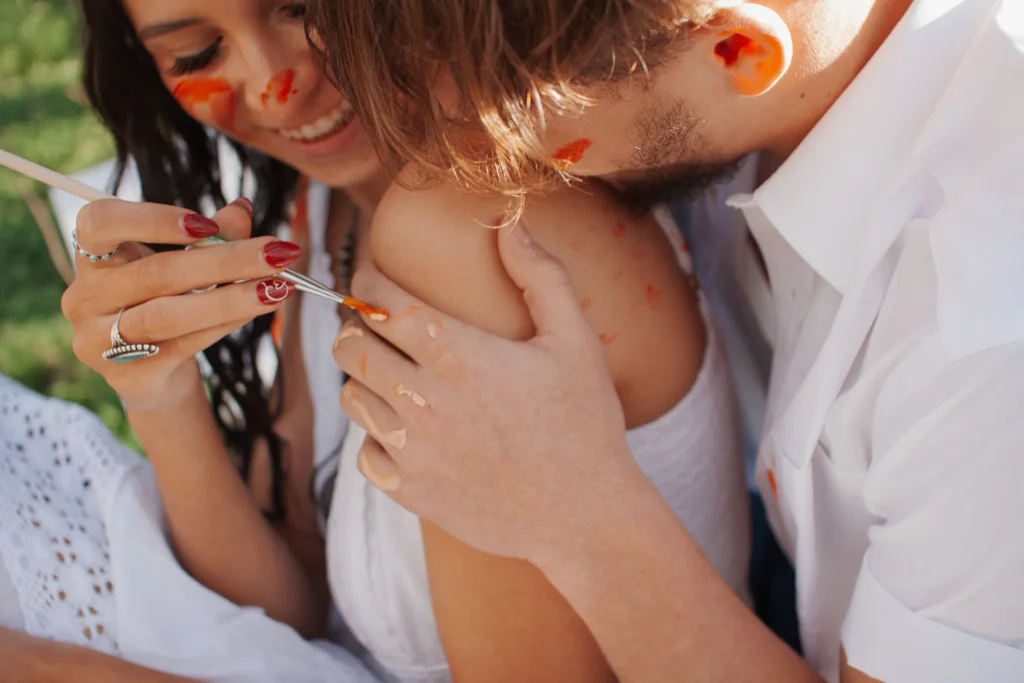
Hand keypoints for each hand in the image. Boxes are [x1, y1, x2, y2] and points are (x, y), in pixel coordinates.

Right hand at [61, 198, 301, 411]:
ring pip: (169, 315)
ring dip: (232, 299)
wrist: (152, 375)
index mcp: (92, 257)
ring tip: (278, 287)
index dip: (152, 219)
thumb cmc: (165, 303)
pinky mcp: (126, 374)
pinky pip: (184, 344)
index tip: (208, 225)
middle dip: (225, 260)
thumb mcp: (180, 263)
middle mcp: (85, 297)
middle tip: (277, 253)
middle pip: (156, 273)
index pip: (101, 222)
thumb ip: (208, 236)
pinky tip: (259, 309)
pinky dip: (226, 324)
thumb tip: (241, 208)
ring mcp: (98, 340)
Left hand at [334, 224, 647, 561]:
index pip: (379, 300)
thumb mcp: (575, 340)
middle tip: (380, 326)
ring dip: (366, 378)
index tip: (372, 278)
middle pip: (350, 345)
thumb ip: (540, 275)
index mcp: (458, 354)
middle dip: (357, 326)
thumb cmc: (586, 423)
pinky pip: (364, 452)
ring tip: (394, 374)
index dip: (366, 281)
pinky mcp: (409, 492)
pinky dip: (377, 435)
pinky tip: (408, 429)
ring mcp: (412, 450)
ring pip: (351, 396)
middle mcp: (423, 399)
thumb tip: (508, 221)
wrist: (587, 514)